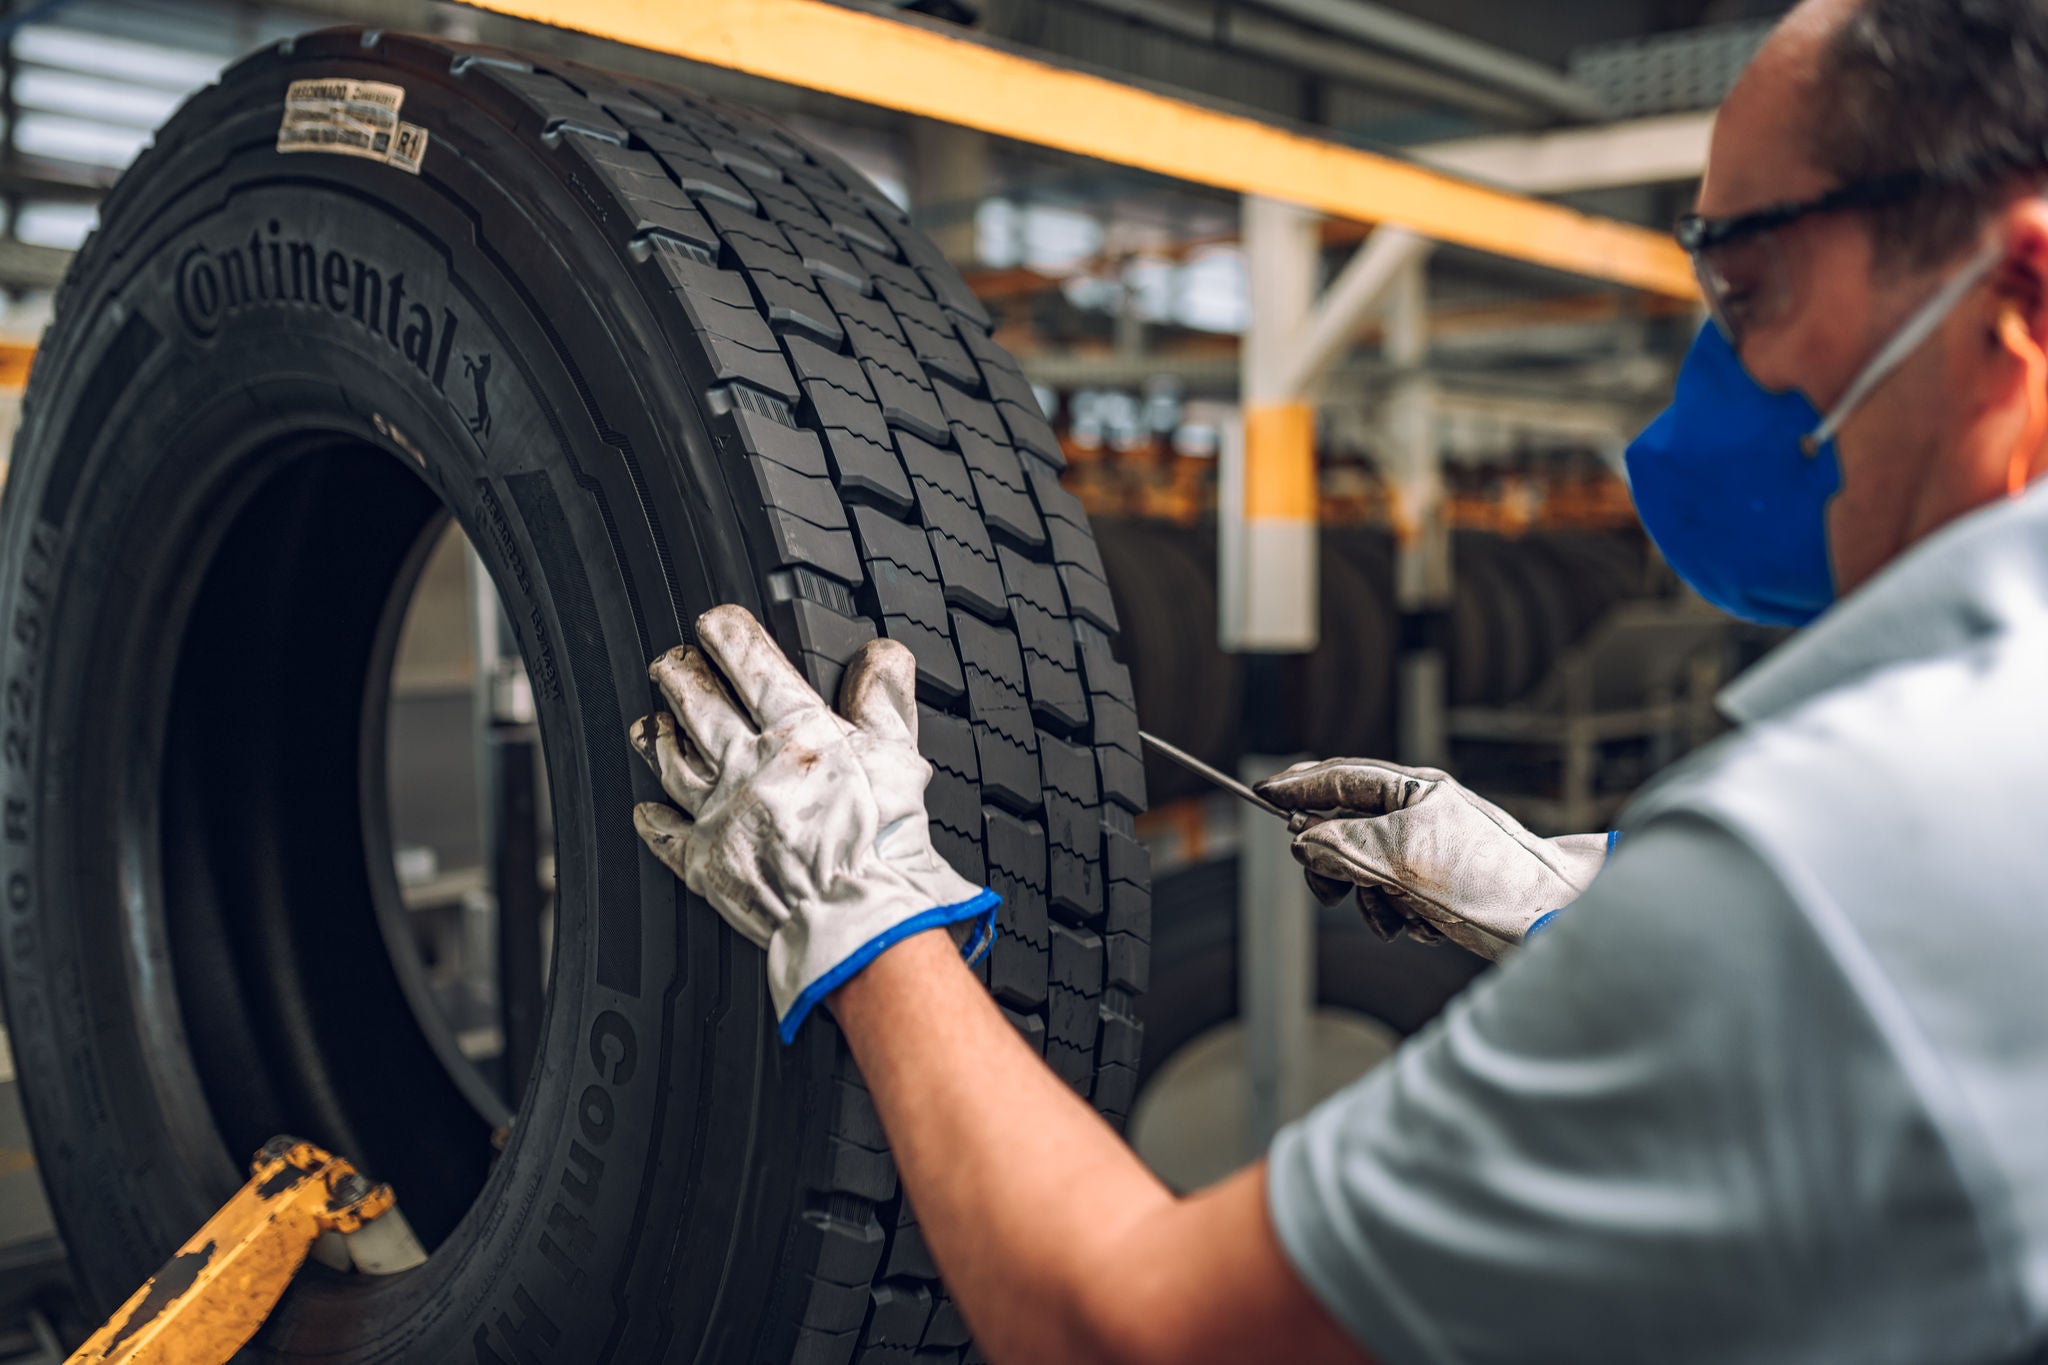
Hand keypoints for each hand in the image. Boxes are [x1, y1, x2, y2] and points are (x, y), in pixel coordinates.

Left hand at [630, 605, 995, 1040]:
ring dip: (656, 735)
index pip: (750, 665)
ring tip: (650, 722)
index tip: (712, 623)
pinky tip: (645, 809)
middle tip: (670, 662)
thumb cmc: (884, 845)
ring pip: (671, 760)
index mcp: (797, 732)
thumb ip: (885, 701)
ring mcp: (719, 813)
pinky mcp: (704, 861)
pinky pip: (664, 833)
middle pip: (697, 704)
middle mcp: (748, 765)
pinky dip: (651, 818)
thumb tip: (883, 656)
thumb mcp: (900, 758)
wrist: (859, 919)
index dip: (725, 634)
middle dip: (678, 674)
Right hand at [1255, 758, 1609, 959]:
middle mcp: (1423, 812)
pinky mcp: (1446, 884)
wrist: (1555, 918)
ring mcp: (1435, 848)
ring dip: (1372, 901)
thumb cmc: (1488, 881)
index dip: (1298, 787)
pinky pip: (1397, 895)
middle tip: (1327, 889)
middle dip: (1335, 863)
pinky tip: (1424, 930)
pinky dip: (1400, 916)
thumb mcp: (1399, 859)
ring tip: (1396, 921)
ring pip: (1369, 868)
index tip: (1261, 793)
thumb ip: (1340, 843)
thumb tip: (1302, 840)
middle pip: (1348, 826)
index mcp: (1414, 790)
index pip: (1341, 776)